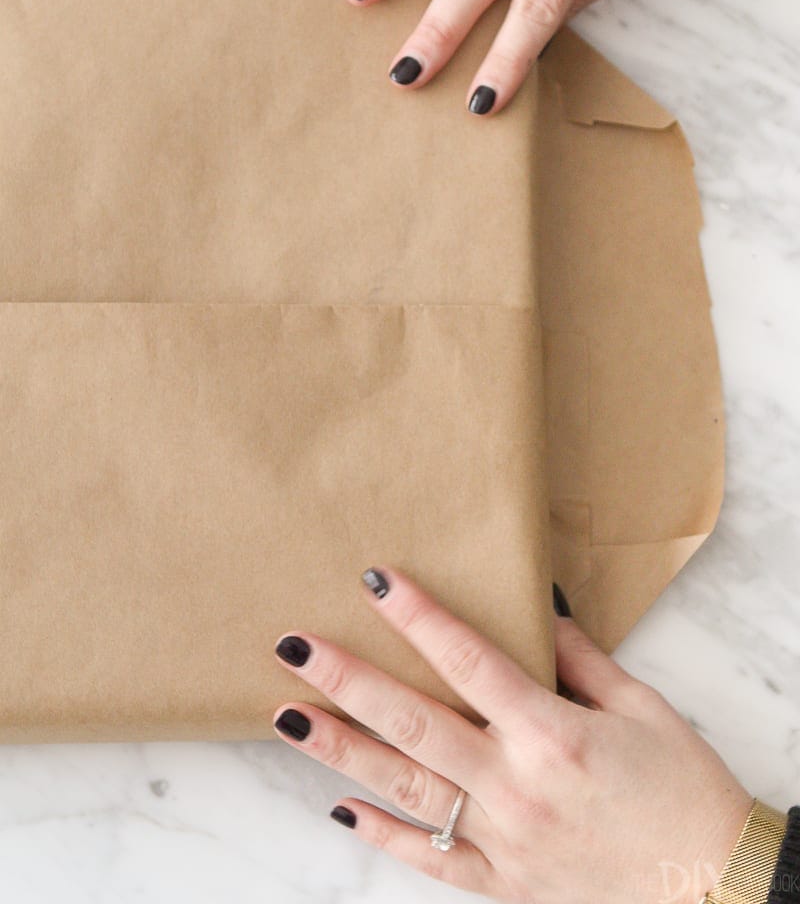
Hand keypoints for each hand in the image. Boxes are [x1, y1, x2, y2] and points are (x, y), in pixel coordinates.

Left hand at [272, 564, 751, 902]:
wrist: (714, 887)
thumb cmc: (684, 789)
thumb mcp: (641, 707)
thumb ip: (579, 659)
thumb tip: (534, 609)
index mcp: (553, 733)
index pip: (469, 661)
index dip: (418, 616)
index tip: (373, 579)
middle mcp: (516, 785)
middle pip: (415, 723)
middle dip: (349, 681)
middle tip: (294, 647)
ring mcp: (503, 840)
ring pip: (405, 789)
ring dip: (341, 751)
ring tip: (287, 717)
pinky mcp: (503, 883)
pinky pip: (431, 859)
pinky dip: (384, 835)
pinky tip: (339, 809)